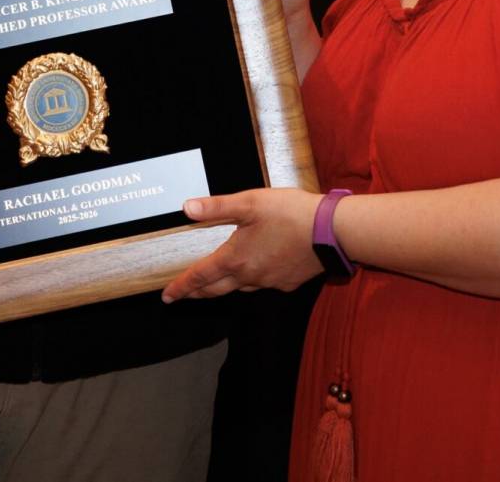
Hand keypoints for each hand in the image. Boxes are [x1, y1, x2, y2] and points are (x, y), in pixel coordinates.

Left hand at [161, 189, 325, 302]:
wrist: (331, 232)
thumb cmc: (291, 213)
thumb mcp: (250, 202)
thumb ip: (216, 207)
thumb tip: (187, 208)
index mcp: (235, 258)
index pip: (200, 277)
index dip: (181, 287)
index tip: (167, 296)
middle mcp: (249, 276)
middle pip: (216, 289)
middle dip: (197, 293)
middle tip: (184, 295)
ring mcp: (270, 282)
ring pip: (240, 288)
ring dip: (224, 287)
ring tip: (217, 282)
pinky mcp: (287, 283)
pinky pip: (263, 285)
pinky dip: (253, 281)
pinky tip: (257, 271)